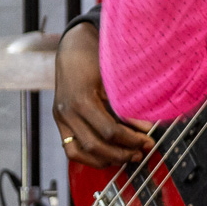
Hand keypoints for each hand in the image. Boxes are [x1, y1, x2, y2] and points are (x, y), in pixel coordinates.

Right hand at [53, 23, 153, 166]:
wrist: (72, 46)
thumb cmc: (95, 56)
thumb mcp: (113, 77)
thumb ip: (126, 104)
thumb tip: (146, 127)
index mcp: (81, 99)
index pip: (109, 131)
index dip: (131, 139)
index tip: (147, 140)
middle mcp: (66, 112)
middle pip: (94, 146)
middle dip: (121, 153)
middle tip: (140, 152)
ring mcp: (60, 118)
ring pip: (79, 153)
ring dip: (105, 159)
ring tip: (127, 157)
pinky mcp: (59, 121)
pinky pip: (70, 148)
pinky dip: (89, 157)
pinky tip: (108, 156)